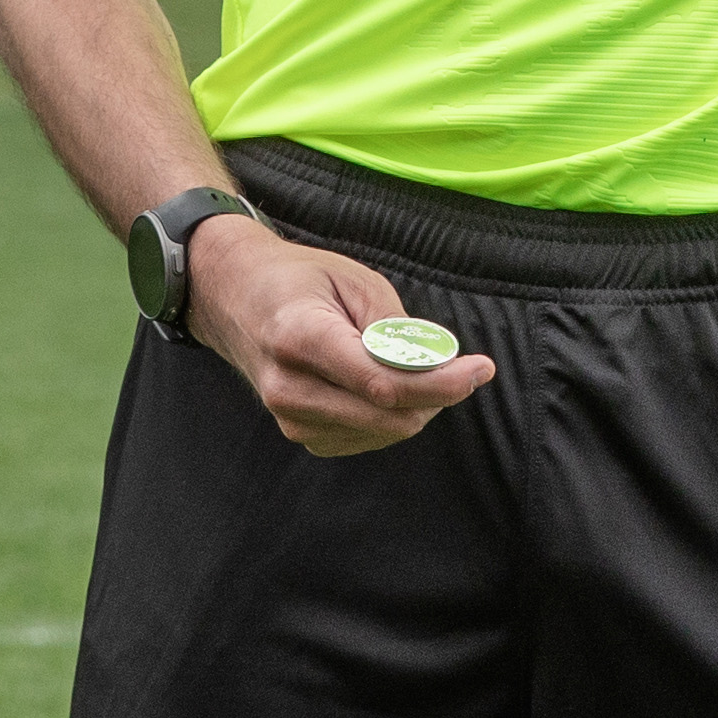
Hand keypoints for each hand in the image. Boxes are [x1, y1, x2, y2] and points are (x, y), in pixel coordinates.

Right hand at [181, 217, 492, 459]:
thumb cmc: (300, 281)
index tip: (481, 368)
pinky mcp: (301, 435)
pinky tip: (380, 384)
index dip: (440, 383)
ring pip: (386, 430)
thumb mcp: (355, 280)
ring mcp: (291, 419)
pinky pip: (369, 436)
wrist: (236, 299)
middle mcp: (290, 388)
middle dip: (437, 394)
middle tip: (458, 364)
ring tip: (402, 362)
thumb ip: (395, 327)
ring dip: (415, 404)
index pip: (381, 382)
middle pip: (390, 415)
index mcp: (300, 338)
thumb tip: (438, 367)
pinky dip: (391, 414)